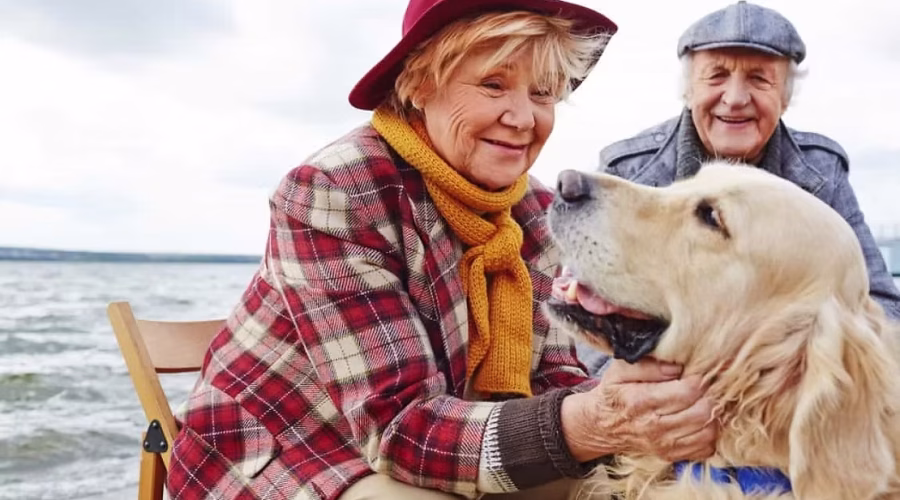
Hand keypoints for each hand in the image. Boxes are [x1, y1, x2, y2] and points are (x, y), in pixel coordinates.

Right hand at [561, 358, 716, 461]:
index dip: (700, 378)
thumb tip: (677, 367)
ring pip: (708, 431)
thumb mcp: (620, 370)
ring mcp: (664, 445)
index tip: (700, 371)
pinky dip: (708, 433)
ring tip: (704, 401)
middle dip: (709, 395)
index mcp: (641, 401)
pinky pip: (705, 448)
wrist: (601, 426)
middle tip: (705, 386)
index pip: (687, 391)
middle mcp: (653, 426)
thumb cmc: (615, 394)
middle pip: (702, 412)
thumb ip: (648, 365)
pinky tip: (699, 420)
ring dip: (712, 414)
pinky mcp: (671, 456)